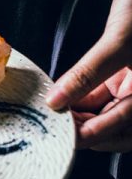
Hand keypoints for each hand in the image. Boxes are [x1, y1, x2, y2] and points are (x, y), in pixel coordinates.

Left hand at [46, 0, 131, 151]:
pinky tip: (60, 100)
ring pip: (105, 114)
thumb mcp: (120, 40)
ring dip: (80, 117)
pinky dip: (80, 102)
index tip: (65, 138)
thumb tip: (56, 100)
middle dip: (86, 131)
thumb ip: (87, 73)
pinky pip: (99, 98)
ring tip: (53, 114)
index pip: (124, 128)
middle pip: (116, 128)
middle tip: (55, 128)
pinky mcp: (122, 76)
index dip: (94, 135)